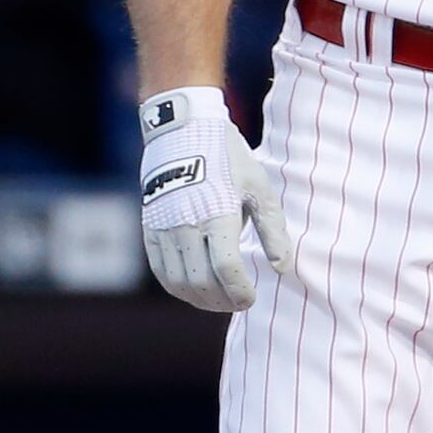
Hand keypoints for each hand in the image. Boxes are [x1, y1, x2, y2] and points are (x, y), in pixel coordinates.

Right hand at [137, 83, 293, 313]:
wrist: (182, 131)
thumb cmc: (228, 158)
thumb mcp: (258, 188)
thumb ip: (273, 230)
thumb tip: (282, 268)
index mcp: (217, 213)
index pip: (227, 269)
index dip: (241, 292)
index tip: (252, 298)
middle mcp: (186, 224)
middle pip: (202, 282)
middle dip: (223, 301)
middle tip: (239, 302)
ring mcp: (164, 228)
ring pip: (178, 283)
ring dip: (201, 300)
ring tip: (220, 300)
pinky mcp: (150, 228)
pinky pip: (161, 271)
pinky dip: (178, 288)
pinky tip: (196, 289)